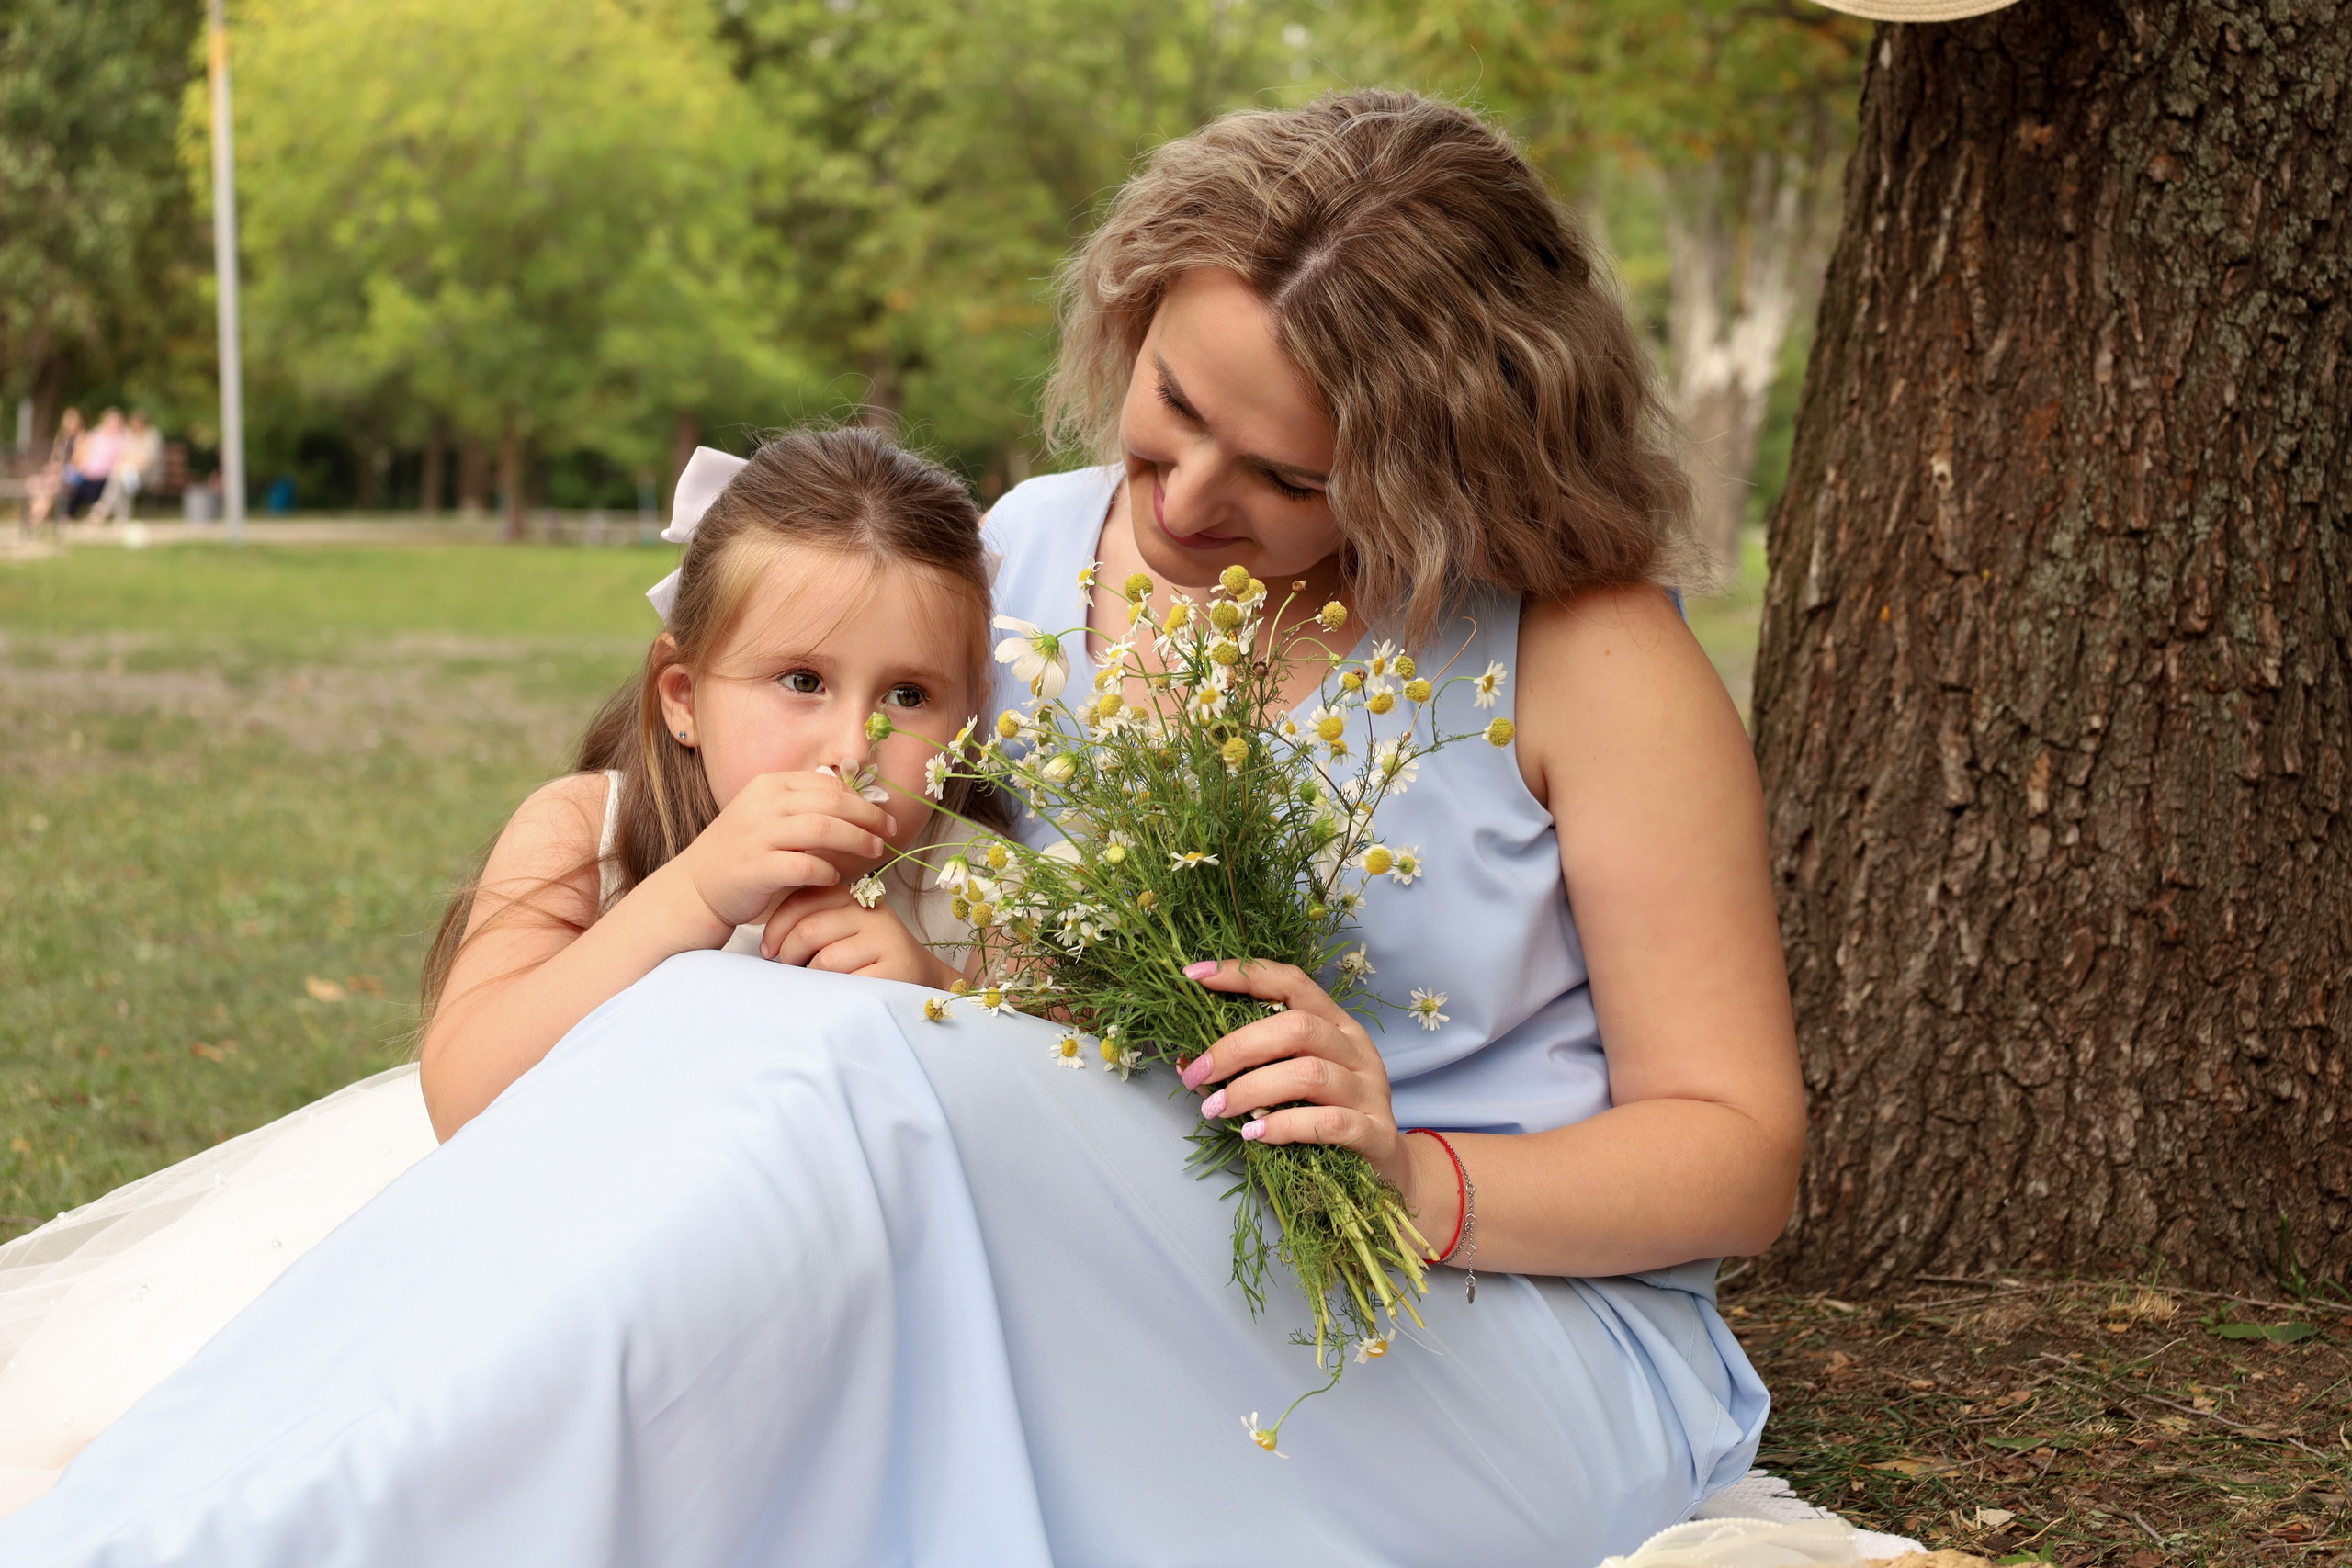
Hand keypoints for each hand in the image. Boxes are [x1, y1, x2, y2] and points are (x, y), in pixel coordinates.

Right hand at [669, 770, 896, 934]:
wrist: (695, 888)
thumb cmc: (741, 854)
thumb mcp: (768, 816)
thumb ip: (802, 807)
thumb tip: (855, 804)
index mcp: (769, 786)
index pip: (827, 785)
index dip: (861, 799)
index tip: (883, 816)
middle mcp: (763, 804)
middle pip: (832, 803)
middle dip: (868, 817)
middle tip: (888, 833)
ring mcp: (757, 835)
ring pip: (823, 829)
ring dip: (856, 840)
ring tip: (874, 853)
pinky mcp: (756, 867)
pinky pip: (804, 865)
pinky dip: (827, 870)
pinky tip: (835, 877)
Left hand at [760, 883, 960, 987]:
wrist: (919, 977)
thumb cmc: (866, 956)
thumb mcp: (840, 929)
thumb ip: (812, 920)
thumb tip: (767, 940)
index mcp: (854, 896)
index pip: (803, 900)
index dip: (776, 926)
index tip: (768, 949)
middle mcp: (872, 913)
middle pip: (809, 930)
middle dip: (788, 953)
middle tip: (788, 967)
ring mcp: (886, 941)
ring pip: (825, 959)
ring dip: (810, 976)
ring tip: (814, 980)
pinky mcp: (895, 969)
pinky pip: (847, 982)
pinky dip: (833, 991)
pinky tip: (837, 991)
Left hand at [1177, 959, 1434, 1209]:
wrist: (1387, 1173)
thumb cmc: (1327, 1119)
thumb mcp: (1293, 1084)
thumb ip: (1252, 1067)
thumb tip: (1189, 1062)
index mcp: (1336, 1025)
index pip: (1292, 983)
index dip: (1244, 975)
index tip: (1195, 977)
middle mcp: (1356, 1049)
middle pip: (1297, 1027)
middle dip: (1237, 1048)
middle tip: (1198, 1075)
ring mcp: (1370, 1091)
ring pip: (1310, 1073)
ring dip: (1252, 1089)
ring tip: (1217, 1109)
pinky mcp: (1375, 1134)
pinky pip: (1329, 1123)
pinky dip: (1285, 1125)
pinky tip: (1254, 1135)